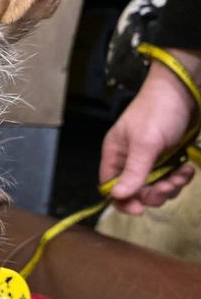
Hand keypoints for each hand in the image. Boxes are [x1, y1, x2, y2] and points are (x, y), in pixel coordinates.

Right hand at [100, 48, 199, 213]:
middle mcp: (129, 159)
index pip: (111, 186)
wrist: (184, 90)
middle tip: (169, 185)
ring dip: (172, 185)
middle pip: (136, 191)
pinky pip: (171, 177)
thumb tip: (118, 197)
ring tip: (182, 173)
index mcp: (115, 154)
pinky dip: (181, 177)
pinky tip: (188, 167)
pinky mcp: (167, 157)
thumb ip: (133, 172)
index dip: (123, 200)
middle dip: (155, 193)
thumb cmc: (158, 111)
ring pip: (156, 187)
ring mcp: (149, 159)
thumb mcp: (145, 144)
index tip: (140, 209)